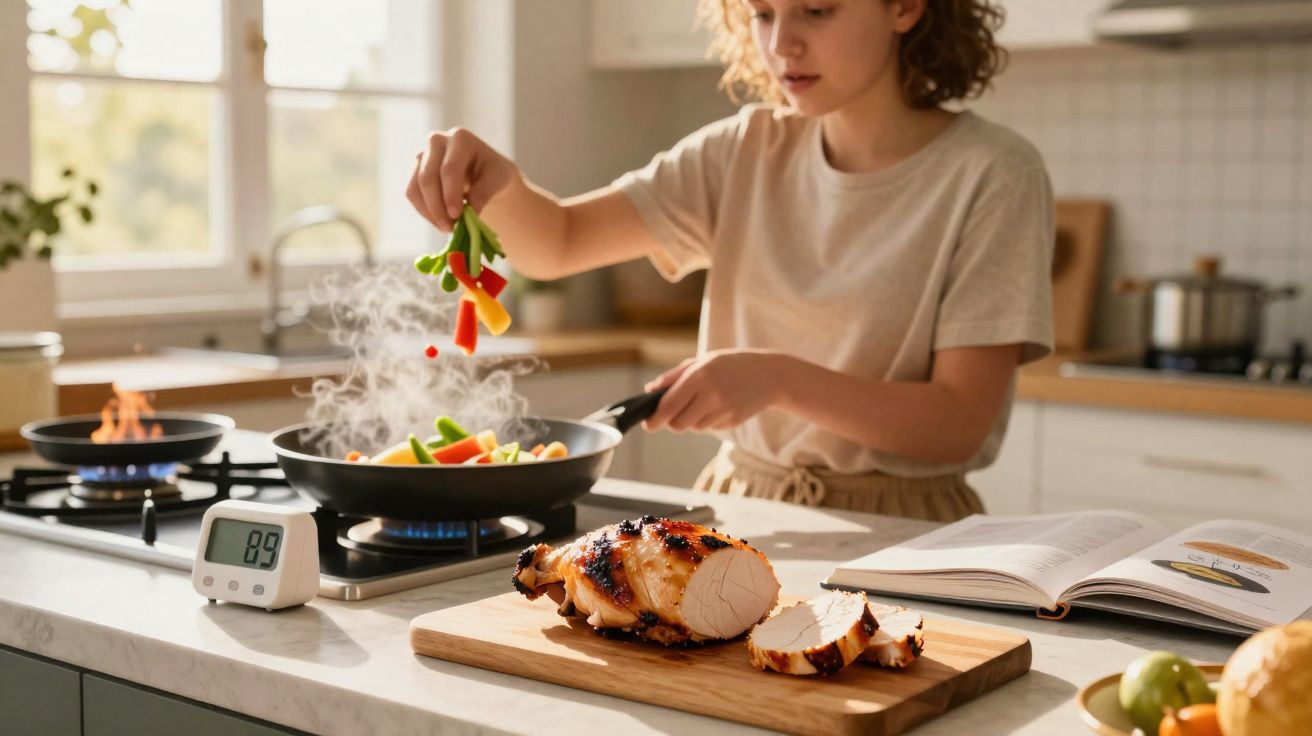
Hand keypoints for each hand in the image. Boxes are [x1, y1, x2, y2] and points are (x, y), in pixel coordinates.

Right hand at [405, 128, 518, 231]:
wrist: (484, 172)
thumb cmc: (493, 173)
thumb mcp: (499, 180)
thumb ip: (483, 193)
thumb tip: (469, 214)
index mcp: (461, 138)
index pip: (449, 169)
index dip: (450, 195)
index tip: (457, 216)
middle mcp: (437, 141)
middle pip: (427, 178)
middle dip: (437, 207)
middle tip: (451, 228)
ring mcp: (423, 155)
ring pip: (415, 187)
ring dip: (429, 212)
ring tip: (448, 227)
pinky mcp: (415, 170)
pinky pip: (411, 194)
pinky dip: (424, 212)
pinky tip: (440, 221)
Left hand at [642, 350, 791, 432]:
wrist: (770, 375)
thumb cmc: (731, 365)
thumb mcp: (702, 361)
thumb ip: (674, 377)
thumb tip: (650, 391)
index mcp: (699, 376)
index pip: (668, 405)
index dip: (654, 418)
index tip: (647, 423)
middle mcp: (710, 395)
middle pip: (677, 424)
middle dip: (671, 421)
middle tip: (674, 413)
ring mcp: (723, 411)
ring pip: (693, 427)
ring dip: (691, 419)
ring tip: (704, 401)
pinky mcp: (731, 422)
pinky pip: (708, 428)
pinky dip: (706, 420)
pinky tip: (719, 405)